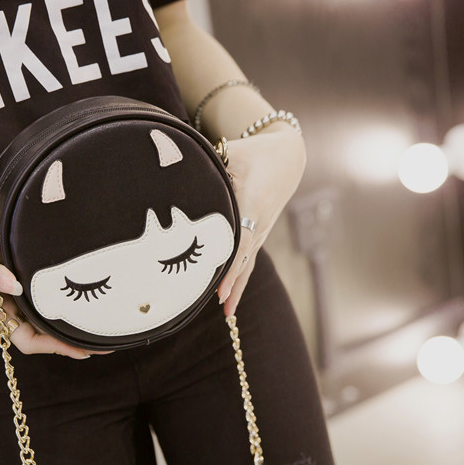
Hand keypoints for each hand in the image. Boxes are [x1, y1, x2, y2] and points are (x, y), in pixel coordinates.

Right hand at [0, 223, 101, 358]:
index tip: (84, 351)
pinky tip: (61, 301)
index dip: (57, 348)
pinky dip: (46, 309)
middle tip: (101, 341)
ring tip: (88, 324)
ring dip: (57, 326)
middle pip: (36, 336)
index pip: (28, 340)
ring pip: (33, 322)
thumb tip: (17, 286)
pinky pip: (26, 306)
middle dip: (66, 341)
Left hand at [217, 126, 305, 315]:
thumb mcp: (232, 151)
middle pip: (246, 257)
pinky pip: (249, 259)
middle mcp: (260, 222)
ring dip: (237, 287)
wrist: (288, 158)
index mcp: (254, 202)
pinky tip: (229, 299)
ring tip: (228, 313)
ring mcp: (262, 230)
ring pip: (248, 263)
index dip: (232, 262)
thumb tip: (175, 159)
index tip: (222, 282)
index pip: (242, 238)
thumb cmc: (255, 152)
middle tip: (222, 306)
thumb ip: (210, 158)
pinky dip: (240, 279)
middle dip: (233, 283)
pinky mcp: (260, 233)